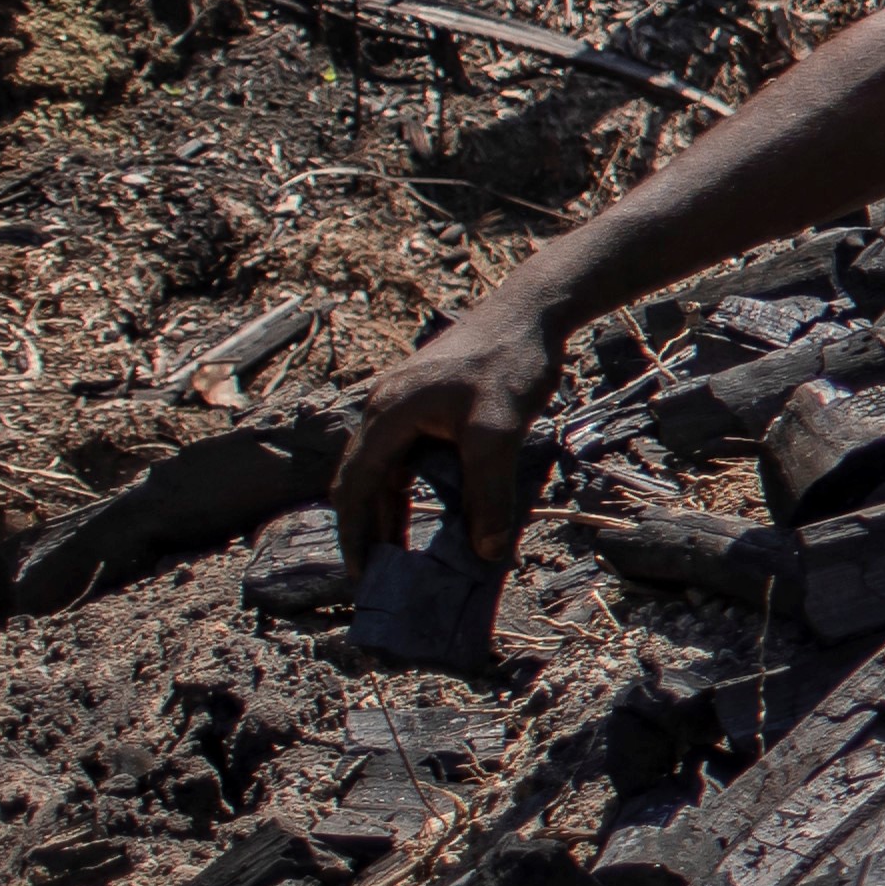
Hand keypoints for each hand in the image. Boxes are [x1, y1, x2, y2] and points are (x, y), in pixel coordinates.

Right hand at [332, 291, 566, 578]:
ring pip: (389, 470)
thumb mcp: (499, 431)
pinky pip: (410, 455)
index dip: (354, 534)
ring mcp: (404, 406)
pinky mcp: (427, 405)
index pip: (353, 487)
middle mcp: (384, 411)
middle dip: (371, 528)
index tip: (360, 574)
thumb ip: (489, 492)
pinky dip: (417, 487)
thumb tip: (485, 551)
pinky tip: (436, 513)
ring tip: (404, 554)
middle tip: (382, 575)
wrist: (531, 310)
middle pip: (364, 482)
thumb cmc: (509, 362)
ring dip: (394, 509)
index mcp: (386, 417)